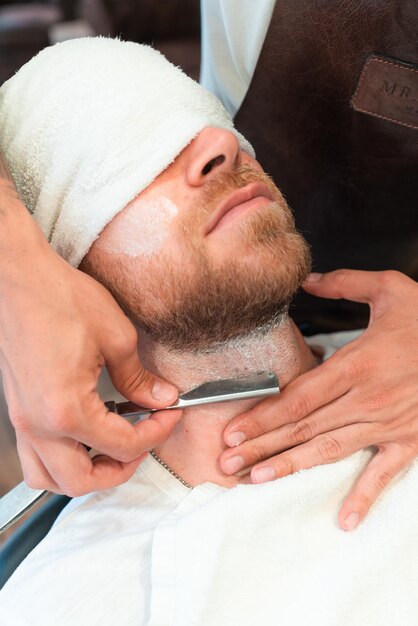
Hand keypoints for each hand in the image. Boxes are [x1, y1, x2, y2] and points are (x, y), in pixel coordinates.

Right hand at [0, 179, 179, 496]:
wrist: (17, 278)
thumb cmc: (59, 298)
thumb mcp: (115, 336)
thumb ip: (139, 377)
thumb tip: (160, 397)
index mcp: (66, 409)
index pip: (121, 445)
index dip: (155, 434)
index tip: (170, 416)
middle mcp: (39, 425)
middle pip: (82, 481)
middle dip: (123, 469)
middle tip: (145, 441)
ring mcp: (24, 420)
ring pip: (51, 478)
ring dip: (87, 474)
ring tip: (114, 449)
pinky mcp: (19, 410)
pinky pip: (36, 457)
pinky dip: (63, 460)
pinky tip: (84, 436)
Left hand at [220, 270, 417, 529]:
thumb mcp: (391, 289)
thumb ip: (346, 283)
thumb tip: (308, 279)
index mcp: (357, 364)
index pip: (298, 398)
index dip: (264, 416)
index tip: (234, 431)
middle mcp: (366, 400)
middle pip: (303, 427)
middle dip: (261, 446)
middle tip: (226, 463)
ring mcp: (387, 424)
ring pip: (329, 450)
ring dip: (290, 466)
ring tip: (255, 480)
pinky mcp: (409, 440)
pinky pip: (384, 473)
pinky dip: (365, 497)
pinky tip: (345, 520)